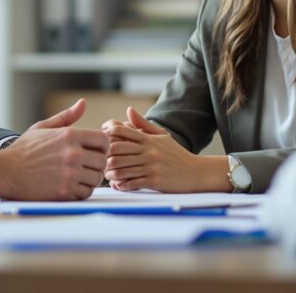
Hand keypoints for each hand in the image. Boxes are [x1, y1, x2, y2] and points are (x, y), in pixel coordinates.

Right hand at [0, 98, 107, 200]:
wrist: (6, 171)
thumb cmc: (24, 149)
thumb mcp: (43, 127)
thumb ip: (66, 116)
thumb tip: (83, 103)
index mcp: (69, 135)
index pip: (104, 140)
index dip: (102, 146)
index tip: (93, 150)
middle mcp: (72, 154)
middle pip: (102, 160)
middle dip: (96, 163)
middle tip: (86, 165)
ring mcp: (69, 174)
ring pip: (96, 178)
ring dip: (90, 178)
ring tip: (78, 175)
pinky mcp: (65, 192)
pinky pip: (86, 192)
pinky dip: (81, 191)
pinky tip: (71, 185)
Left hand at [102, 107, 223, 192]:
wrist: (196, 172)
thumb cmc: (177, 154)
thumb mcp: (162, 136)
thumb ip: (143, 124)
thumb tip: (128, 110)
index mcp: (148, 139)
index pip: (121, 130)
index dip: (107, 133)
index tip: (102, 140)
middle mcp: (148, 151)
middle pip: (116, 149)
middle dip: (104, 155)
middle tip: (99, 160)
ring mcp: (151, 166)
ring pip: (121, 167)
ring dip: (110, 172)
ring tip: (107, 175)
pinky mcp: (154, 180)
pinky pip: (131, 182)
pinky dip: (121, 184)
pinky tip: (118, 185)